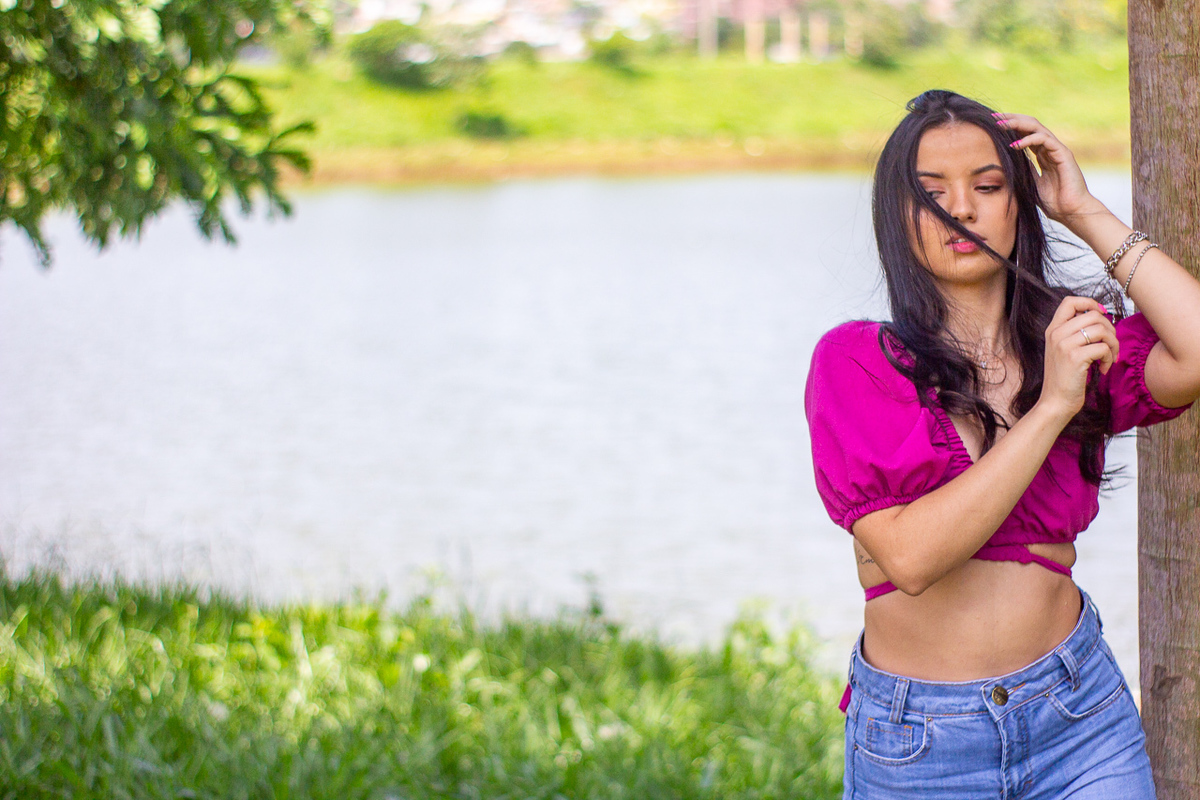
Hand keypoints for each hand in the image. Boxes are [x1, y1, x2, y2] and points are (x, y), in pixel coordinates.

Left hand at [992, 113, 1096, 224]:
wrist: (1071, 212)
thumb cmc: (1053, 202)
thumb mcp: (1030, 184)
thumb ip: (1023, 170)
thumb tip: (1007, 161)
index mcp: (1042, 155)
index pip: (1025, 134)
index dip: (1010, 128)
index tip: (991, 126)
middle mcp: (1050, 148)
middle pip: (1030, 126)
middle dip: (1011, 120)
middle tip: (993, 119)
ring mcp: (1057, 150)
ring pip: (1037, 128)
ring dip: (1017, 124)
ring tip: (1000, 126)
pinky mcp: (1063, 154)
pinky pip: (1045, 140)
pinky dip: (1029, 140)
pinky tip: (1015, 145)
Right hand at [1039, 296, 1118, 419]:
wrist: (1055, 402)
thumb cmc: (1064, 378)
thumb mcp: (1063, 350)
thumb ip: (1075, 332)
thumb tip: (1101, 317)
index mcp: (1053, 330)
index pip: (1070, 301)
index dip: (1089, 303)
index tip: (1101, 315)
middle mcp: (1056, 334)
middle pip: (1093, 315)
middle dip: (1110, 330)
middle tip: (1110, 346)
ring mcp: (1064, 345)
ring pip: (1101, 330)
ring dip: (1113, 344)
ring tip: (1109, 357)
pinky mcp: (1074, 357)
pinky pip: (1103, 348)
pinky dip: (1109, 358)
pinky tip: (1103, 368)